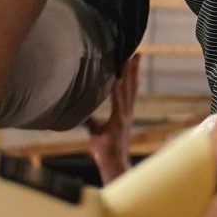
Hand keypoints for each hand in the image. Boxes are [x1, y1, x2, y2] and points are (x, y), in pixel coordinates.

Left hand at [88, 57, 141, 183]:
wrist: (113, 164)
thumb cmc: (105, 149)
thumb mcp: (96, 131)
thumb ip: (92, 121)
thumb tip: (80, 114)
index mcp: (124, 113)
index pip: (129, 89)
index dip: (131, 75)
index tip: (133, 60)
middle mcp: (126, 113)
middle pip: (131, 86)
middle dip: (133, 70)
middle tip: (136, 53)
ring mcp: (124, 117)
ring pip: (127, 91)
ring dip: (128, 75)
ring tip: (128, 60)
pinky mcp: (118, 123)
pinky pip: (118, 103)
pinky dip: (117, 91)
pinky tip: (116, 80)